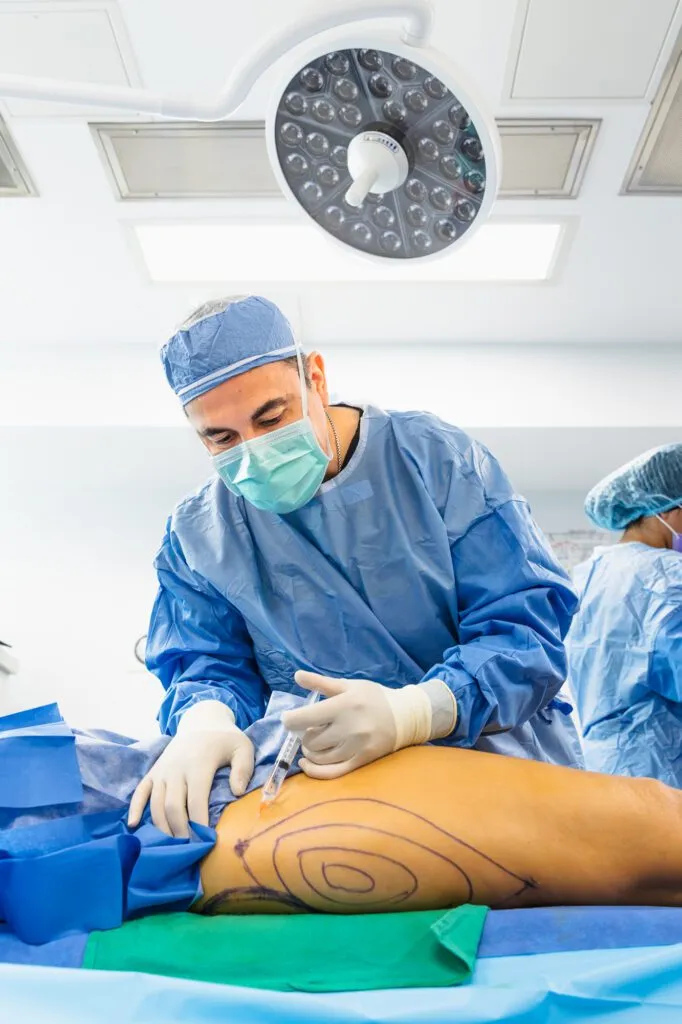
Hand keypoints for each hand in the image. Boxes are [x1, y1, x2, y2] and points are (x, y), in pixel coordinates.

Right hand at [128, 701, 253, 837]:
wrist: (201, 720)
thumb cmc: (225, 739)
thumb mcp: (242, 747)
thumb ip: (243, 769)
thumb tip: (237, 792)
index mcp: (199, 764)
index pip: (196, 802)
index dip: (200, 825)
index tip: (206, 842)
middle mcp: (176, 769)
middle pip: (173, 808)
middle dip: (181, 832)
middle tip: (190, 850)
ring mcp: (162, 770)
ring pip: (156, 805)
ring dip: (163, 828)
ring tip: (174, 845)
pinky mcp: (153, 771)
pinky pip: (140, 791)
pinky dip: (135, 808)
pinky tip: (134, 825)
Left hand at [282, 671, 435, 779]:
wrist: (405, 716)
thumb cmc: (374, 697)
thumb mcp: (349, 685)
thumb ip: (321, 682)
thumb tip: (296, 675)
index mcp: (344, 705)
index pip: (307, 717)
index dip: (291, 720)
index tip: (287, 719)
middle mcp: (350, 728)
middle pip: (311, 740)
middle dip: (304, 735)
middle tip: (309, 729)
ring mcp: (356, 747)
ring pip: (319, 757)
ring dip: (310, 751)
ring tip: (313, 743)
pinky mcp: (362, 761)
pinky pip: (332, 772)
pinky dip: (315, 771)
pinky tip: (307, 765)